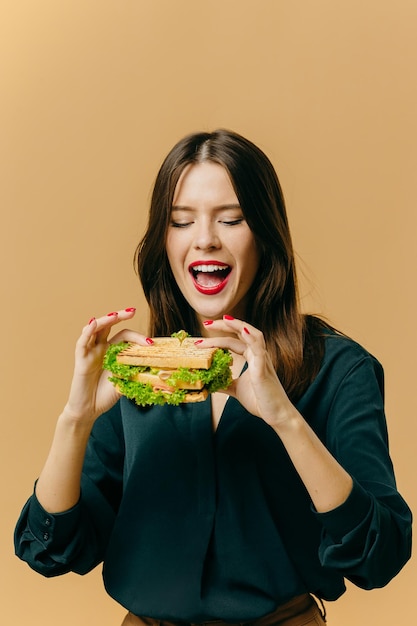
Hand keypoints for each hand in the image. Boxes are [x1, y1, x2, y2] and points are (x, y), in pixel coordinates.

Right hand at [64, 307, 148, 422]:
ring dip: (105, 320)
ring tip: (115, 315)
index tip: (151, 343)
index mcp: (112, 351)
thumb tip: (155, 363)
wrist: (89, 410)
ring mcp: (90, 352)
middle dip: (120, 316)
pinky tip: (94, 323)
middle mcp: (101, 348)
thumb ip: (135, 370)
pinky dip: (87, 332)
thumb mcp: (126, 380)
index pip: (125, 336)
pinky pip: (82, 343)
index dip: (137, 337)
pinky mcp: (80, 360)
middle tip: (132, 311)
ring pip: (95, 329)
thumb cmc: (106, 395)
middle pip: (109, 325)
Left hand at [200, 316, 296, 427]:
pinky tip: (242, 330)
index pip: (235, 339)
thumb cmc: (260, 400)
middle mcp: (258, 355)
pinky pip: (259, 350)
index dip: (220, 334)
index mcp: (252, 357)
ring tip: (223, 320)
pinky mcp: (264, 369)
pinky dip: (251, 338)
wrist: (276, 415)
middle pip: (242, 332)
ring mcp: (262, 360)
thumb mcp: (236, 389)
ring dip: (238, 326)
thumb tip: (210, 381)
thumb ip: (225, 382)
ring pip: (253, 335)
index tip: (203, 333)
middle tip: (206, 322)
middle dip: (224, 325)